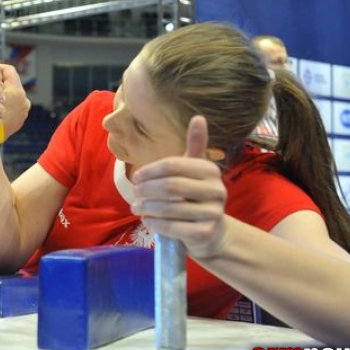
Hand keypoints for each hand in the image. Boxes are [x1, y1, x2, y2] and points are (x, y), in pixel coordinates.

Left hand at [129, 116, 228, 258]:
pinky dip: (154, 223)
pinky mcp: (206, 233)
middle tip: (134, 193)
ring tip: (135, 207)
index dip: (149, 171)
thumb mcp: (194, 170)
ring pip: (169, 208)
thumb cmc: (195, 196)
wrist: (212, 232)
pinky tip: (147, 220)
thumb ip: (195, 146)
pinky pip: (173, 227)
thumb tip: (198, 117)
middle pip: (170, 186)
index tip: (136, 177)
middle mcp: (216, 190)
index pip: (172, 165)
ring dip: (146, 207)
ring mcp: (213, 213)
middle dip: (146, 190)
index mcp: (210, 170)